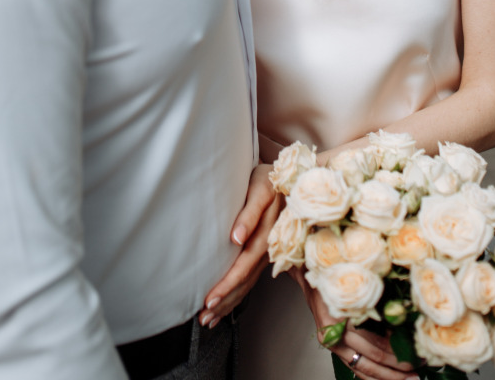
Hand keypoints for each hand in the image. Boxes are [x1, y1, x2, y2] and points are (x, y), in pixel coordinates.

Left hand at [199, 164, 281, 326]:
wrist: (290, 176)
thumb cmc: (269, 179)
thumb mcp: (260, 189)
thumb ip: (249, 213)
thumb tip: (236, 238)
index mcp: (267, 236)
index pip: (243, 267)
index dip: (227, 285)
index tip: (209, 301)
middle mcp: (269, 249)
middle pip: (245, 281)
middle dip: (225, 301)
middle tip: (204, 318)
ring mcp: (268, 253)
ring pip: (248, 283)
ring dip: (230, 302)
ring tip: (210, 318)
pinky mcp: (266, 252)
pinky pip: (252, 277)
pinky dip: (238, 293)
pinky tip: (227, 303)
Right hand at [291, 269, 417, 379]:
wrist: (308, 274)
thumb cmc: (333, 274)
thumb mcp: (355, 284)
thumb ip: (374, 302)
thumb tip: (405, 319)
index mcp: (341, 320)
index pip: (375, 346)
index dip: (398, 353)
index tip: (418, 354)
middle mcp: (334, 336)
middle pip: (371, 360)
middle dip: (397, 369)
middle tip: (418, 372)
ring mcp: (332, 343)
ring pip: (363, 369)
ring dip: (387, 377)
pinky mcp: (332, 346)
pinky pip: (354, 367)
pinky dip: (371, 376)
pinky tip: (386, 379)